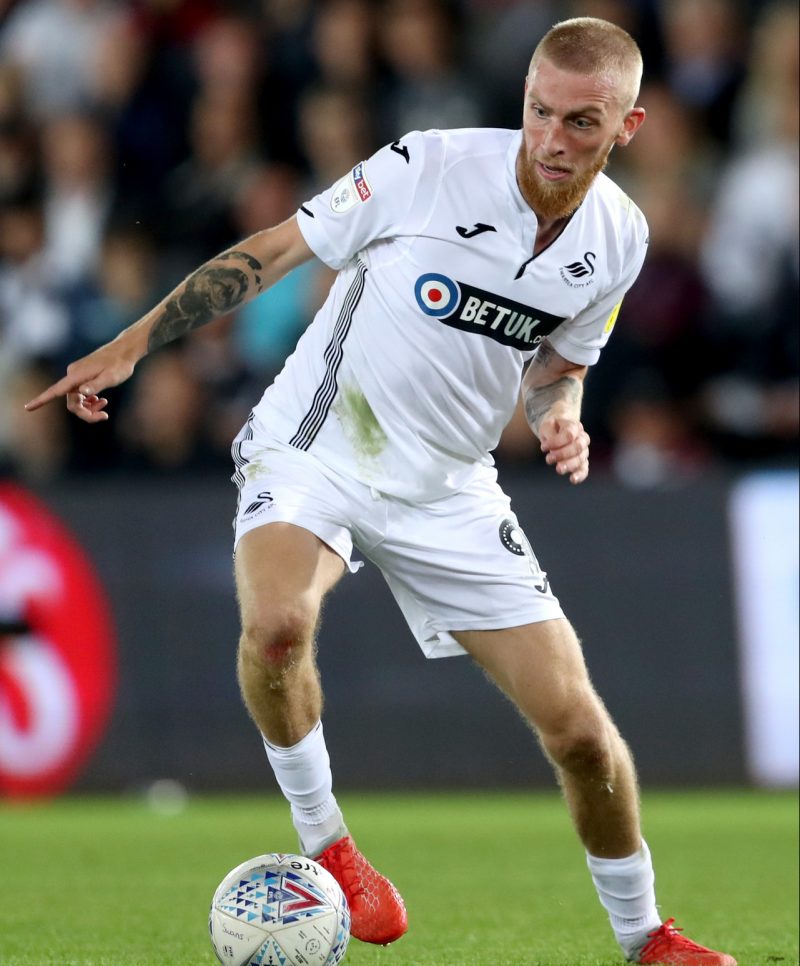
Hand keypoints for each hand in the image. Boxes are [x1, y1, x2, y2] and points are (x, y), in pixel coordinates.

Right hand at [23, 343, 137, 422]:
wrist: (123, 351)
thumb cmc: (119, 364)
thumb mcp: (111, 377)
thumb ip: (96, 385)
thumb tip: (82, 392)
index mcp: (76, 375)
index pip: (55, 391)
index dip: (41, 400)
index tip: (27, 408)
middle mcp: (73, 375)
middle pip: (71, 402)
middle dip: (85, 413)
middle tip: (104, 416)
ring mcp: (76, 376)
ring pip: (76, 399)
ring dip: (88, 407)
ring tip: (104, 406)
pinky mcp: (82, 376)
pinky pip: (80, 394)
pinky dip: (89, 400)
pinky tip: (101, 400)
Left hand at [538, 415, 589, 483]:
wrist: (557, 429)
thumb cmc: (552, 428)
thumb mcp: (547, 426)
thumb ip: (550, 435)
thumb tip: (553, 449)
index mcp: (574, 427)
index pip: (569, 435)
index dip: (556, 442)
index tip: (543, 447)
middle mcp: (582, 438)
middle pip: (578, 447)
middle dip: (563, 454)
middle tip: (549, 459)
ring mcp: (583, 450)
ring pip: (581, 458)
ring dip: (569, 465)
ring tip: (558, 469)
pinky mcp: (582, 461)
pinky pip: (584, 469)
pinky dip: (580, 475)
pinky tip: (573, 479)